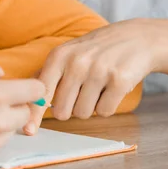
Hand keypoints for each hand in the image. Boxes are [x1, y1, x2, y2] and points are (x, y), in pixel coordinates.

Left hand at [25, 18, 165, 133]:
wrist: (139, 38)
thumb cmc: (97, 49)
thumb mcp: (69, 52)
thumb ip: (48, 74)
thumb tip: (28, 101)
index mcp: (59, 55)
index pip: (42, 91)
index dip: (34, 113)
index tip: (28, 131)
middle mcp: (77, 62)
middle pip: (62, 111)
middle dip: (71, 109)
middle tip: (82, 93)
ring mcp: (99, 71)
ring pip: (83, 113)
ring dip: (91, 106)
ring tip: (99, 86)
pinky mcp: (120, 81)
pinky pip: (104, 111)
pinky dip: (108, 105)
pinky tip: (112, 87)